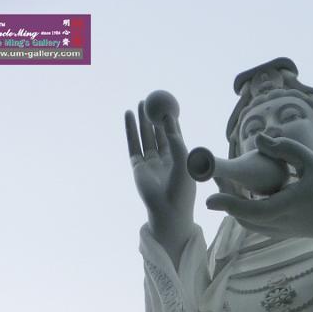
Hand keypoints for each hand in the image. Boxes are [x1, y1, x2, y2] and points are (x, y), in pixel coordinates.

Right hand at [124, 101, 195, 261]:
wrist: (168, 211)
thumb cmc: (182, 190)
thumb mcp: (183, 161)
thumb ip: (176, 140)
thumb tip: (168, 119)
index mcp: (179, 160)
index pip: (174, 136)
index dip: (170, 121)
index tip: (168, 105)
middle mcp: (164, 160)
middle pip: (158, 134)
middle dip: (154, 118)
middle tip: (152, 100)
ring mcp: (150, 164)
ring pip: (145, 138)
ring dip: (142, 121)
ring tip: (140, 104)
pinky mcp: (138, 167)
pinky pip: (133, 145)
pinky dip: (130, 130)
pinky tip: (129, 116)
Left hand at [206, 133, 312, 241]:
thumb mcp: (310, 161)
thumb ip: (284, 148)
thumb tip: (257, 139)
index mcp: (288, 206)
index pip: (253, 210)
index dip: (229, 205)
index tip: (209, 200)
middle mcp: (281, 223)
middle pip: (244, 218)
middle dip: (226, 200)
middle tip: (215, 179)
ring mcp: (279, 232)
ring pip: (247, 224)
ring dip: (233, 207)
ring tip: (225, 185)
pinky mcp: (279, 234)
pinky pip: (255, 225)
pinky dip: (244, 212)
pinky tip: (240, 194)